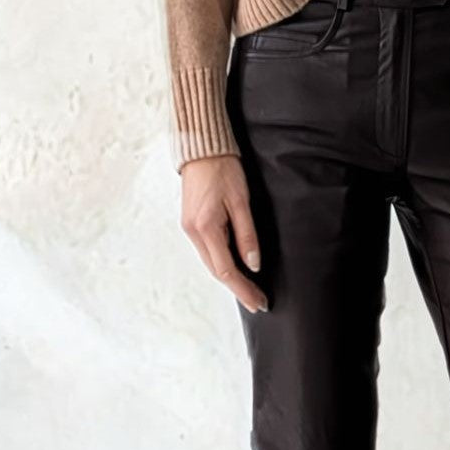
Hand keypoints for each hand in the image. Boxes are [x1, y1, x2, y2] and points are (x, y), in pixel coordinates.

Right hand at [179, 155, 267, 313]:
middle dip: (238, 289)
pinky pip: (208, 252)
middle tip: (258, 302)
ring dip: (230, 279)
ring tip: (250, 290)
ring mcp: (190, 229)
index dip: (244, 289)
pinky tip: (235, 269)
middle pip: (217, 271)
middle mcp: (193, 232)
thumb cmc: (222, 169)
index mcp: (205, 228)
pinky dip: (222, 264)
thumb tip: (253, 263)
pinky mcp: (191, 224)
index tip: (259, 301)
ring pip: (211, 263)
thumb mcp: (241, 201)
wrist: (201, 148)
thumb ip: (247, 235)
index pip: (226, 271)